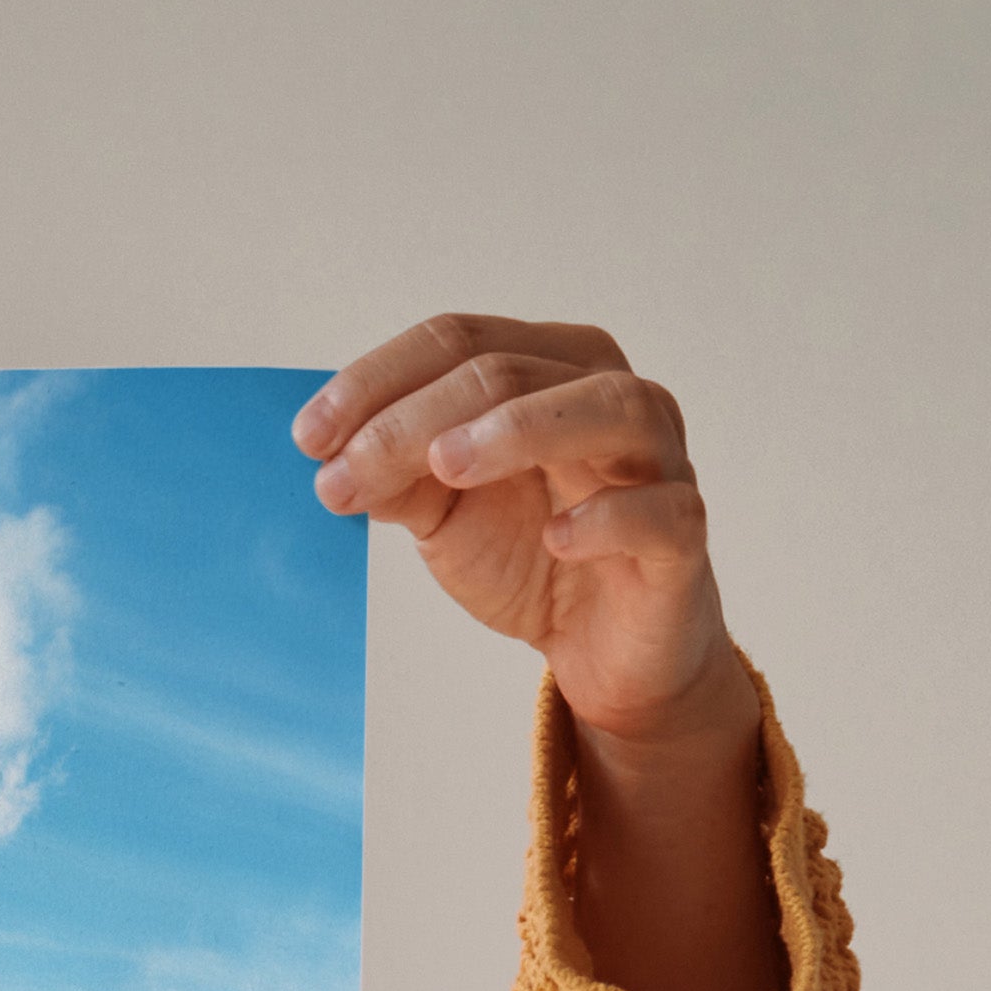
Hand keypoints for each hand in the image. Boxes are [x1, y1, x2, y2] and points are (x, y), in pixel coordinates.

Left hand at [298, 315, 782, 990]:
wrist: (602, 649)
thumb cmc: (532, 555)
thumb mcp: (445, 513)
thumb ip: (397, 476)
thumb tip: (332, 455)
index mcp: (549, 369)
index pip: (460, 341)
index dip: (378, 381)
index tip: (308, 438)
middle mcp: (609, 395)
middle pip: (511, 371)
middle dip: (414, 419)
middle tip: (344, 474)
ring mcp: (658, 460)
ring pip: (604, 409)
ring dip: (519, 429)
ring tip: (445, 466)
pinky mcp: (682, 536)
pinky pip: (659, 511)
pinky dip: (608, 517)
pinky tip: (556, 536)